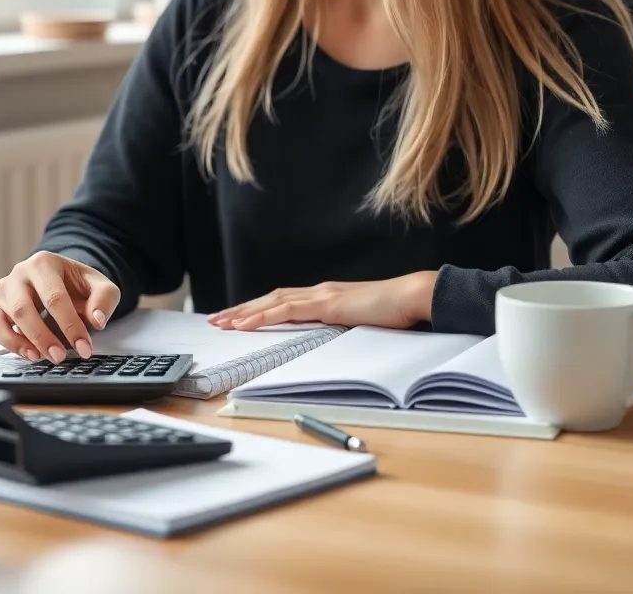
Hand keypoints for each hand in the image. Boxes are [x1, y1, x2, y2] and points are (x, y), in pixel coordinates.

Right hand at [0, 251, 120, 363]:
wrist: (60, 278)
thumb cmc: (77, 283)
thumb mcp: (99, 285)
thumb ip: (104, 298)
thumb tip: (97, 320)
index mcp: (44, 262)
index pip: (55, 297)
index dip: (70, 325)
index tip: (84, 347)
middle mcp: (20, 273)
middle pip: (25, 308)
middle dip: (44, 337)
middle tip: (61, 357)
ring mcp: (5, 289)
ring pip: (6, 318)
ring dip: (24, 342)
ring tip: (44, 357)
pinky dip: (9, 343)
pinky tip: (29, 353)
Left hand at [208, 272, 437, 330]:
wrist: (414, 296)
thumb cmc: (396, 311)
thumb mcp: (363, 323)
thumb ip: (345, 327)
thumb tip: (334, 342)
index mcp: (327, 296)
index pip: (284, 300)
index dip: (259, 308)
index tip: (239, 317)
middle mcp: (319, 291)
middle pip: (271, 298)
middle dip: (243, 309)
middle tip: (218, 318)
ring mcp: (322, 295)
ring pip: (273, 301)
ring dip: (245, 312)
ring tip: (223, 321)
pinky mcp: (327, 304)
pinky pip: (287, 309)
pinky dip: (262, 316)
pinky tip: (245, 324)